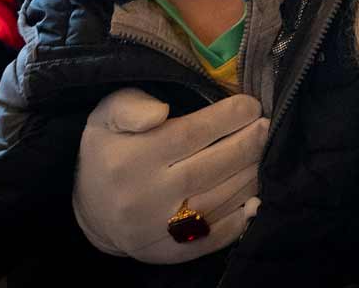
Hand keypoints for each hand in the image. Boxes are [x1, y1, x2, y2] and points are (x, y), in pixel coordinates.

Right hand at [73, 88, 268, 263]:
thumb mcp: (104, 118)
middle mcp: (146, 196)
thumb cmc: (107, 153)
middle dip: (248, 144)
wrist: (91, 212)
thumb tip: (161, 111)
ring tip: (265, 153)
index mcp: (132, 159)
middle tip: (267, 126)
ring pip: (219, 200)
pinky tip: (255, 195)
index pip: (191, 134)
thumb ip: (131, 105)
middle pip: (212, 167)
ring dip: (250, 175)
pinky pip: (214, 236)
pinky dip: (240, 216)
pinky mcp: (170, 252)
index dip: (228, 118)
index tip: (251, 105)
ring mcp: (160, 228)